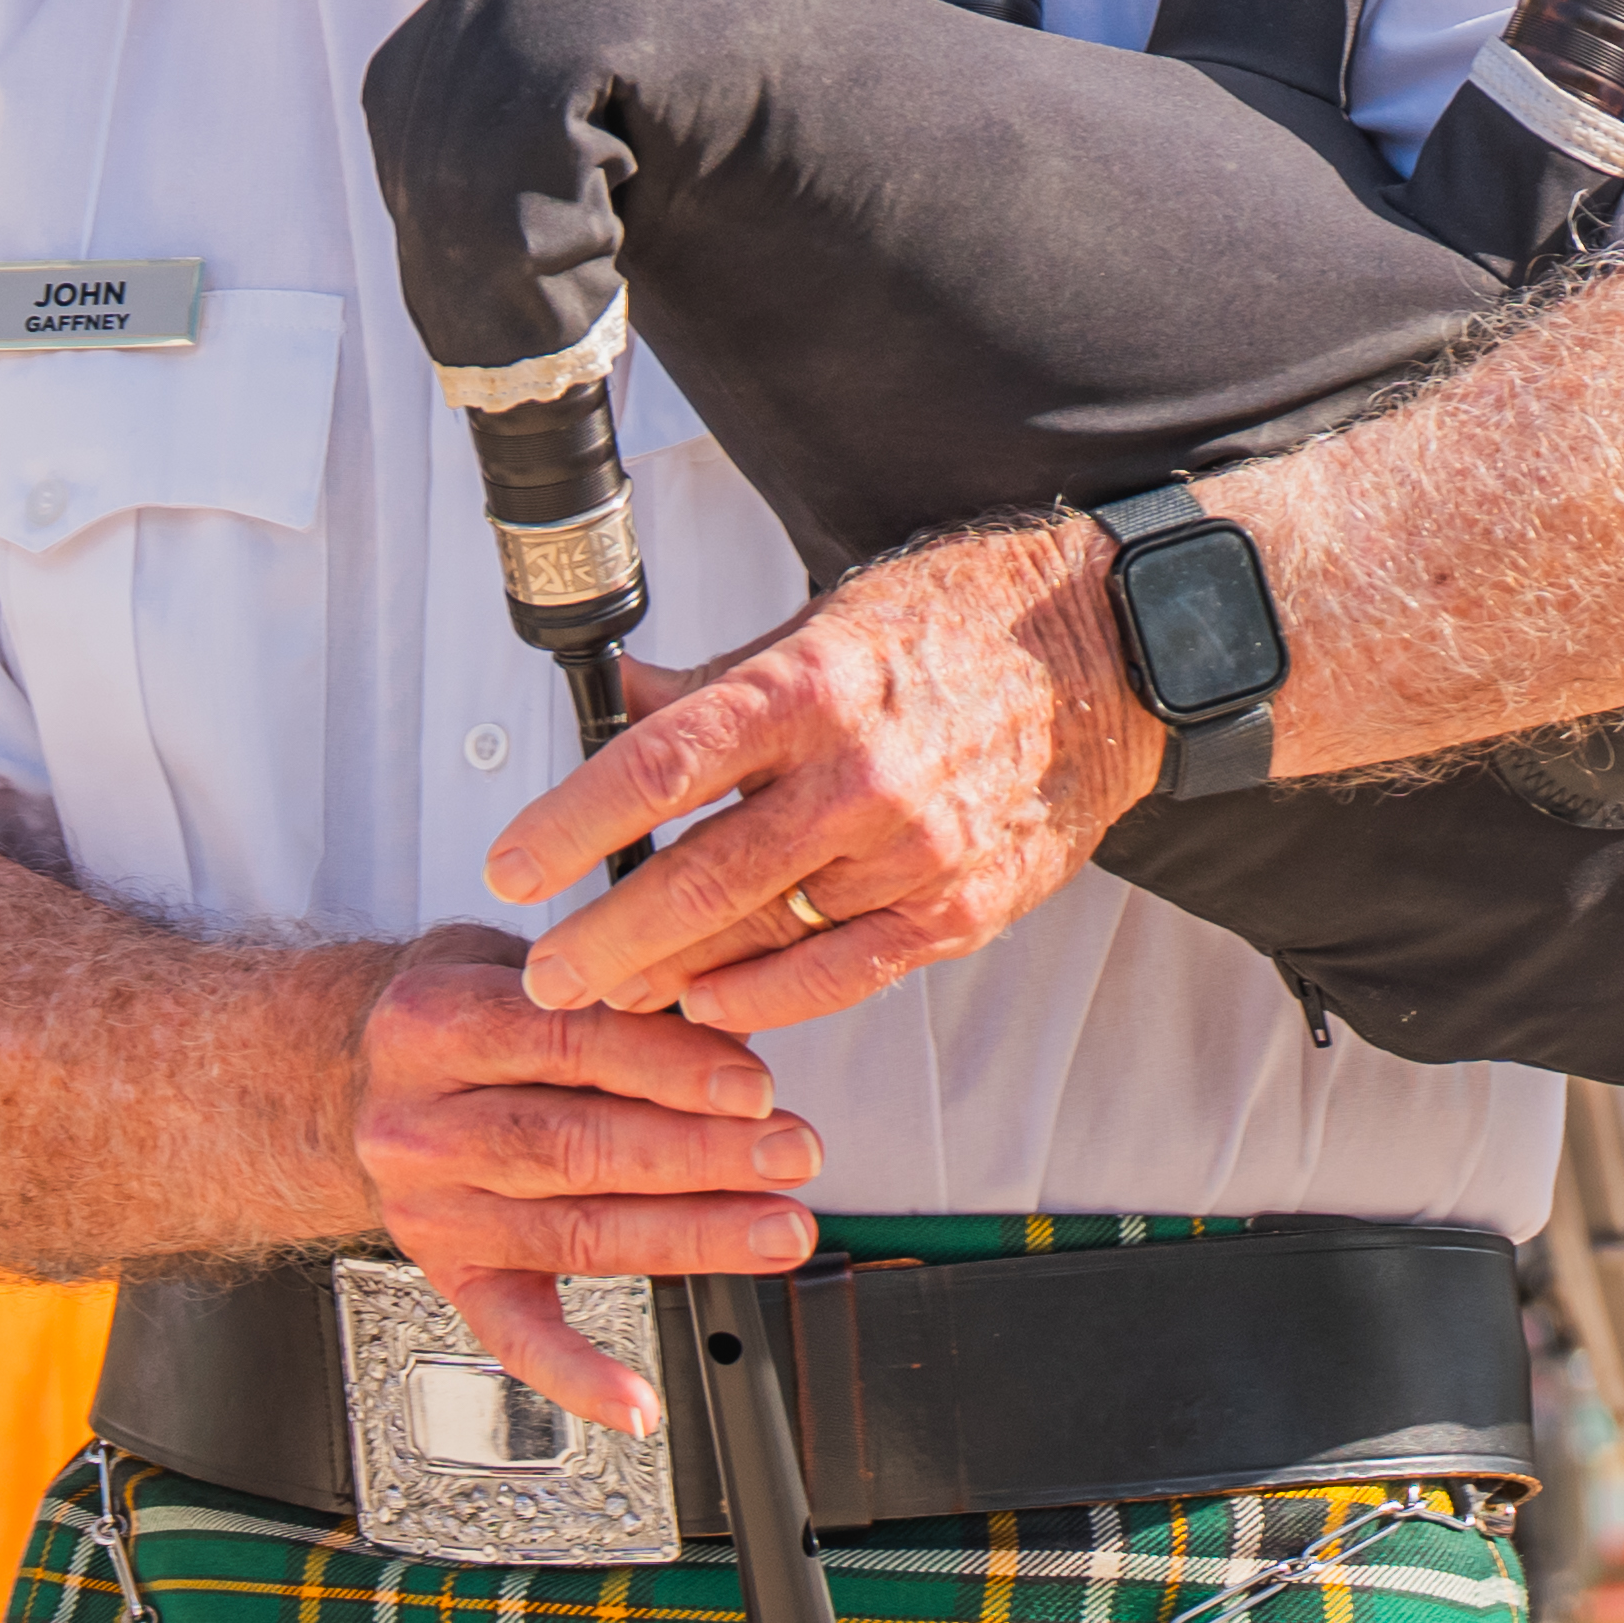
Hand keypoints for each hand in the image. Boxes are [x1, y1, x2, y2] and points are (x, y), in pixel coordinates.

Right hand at [349, 930, 819, 1424]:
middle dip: (699, 1156)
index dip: (671, 1068)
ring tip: (774, 1233)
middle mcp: (419, 1124)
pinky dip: (579, 1375)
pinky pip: (513, 1336)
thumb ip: (613, 995)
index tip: (754, 1087)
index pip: (569, 1044)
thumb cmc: (459, 1015)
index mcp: (433, 1023)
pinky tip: (638, 1400)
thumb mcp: (520, 965)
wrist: (346, 1076)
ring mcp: (430, 1208)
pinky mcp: (447, 1274)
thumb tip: (733, 1043)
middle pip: (575, 1147)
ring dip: (687, 1238)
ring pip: (571, 1232)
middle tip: (789, 1156)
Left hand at [479, 517, 1156, 1033]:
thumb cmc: (959, 623)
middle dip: (605, 940)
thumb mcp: (824, 619)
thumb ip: (717, 683)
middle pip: (702, 878)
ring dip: (674, 975)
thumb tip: (615, 702)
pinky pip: (842, 974)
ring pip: (764, 937)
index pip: (663, 766)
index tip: (510, 866)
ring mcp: (916, 848)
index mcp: (814, 683)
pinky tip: (711, 1003)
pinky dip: (767, 998)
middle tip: (546, 975)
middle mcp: (862, 773)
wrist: (1114, 656)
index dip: (572, 826)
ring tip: (611, 993)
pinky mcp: (961, 905)